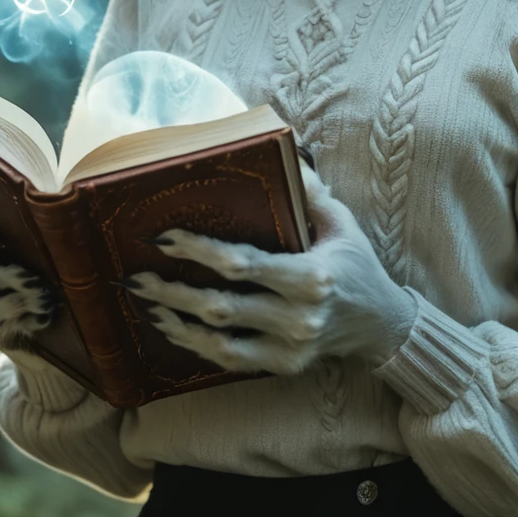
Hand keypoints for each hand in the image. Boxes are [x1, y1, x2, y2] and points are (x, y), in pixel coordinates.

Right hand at [0, 223, 55, 353]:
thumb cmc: (37, 254)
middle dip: (4, 277)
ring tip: (46, 295)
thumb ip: (32, 217)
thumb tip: (60, 193)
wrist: (50, 311)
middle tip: (31, 275)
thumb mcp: (33, 235)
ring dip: (18, 301)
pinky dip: (28, 320)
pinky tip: (46, 315)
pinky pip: (2, 332)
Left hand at [125, 165, 415, 377]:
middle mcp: (300, 317)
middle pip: (220, 306)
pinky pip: (229, 360)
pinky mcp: (283, 366)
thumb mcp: (341, 222)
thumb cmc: (355, 265)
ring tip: (146, 301)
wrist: (381, 324)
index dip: (198, 251)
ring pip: (218, 340)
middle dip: (173, 290)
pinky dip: (195, 344)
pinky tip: (172, 326)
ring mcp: (290, 346)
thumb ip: (311, 191)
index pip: (242, 265)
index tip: (164, 238)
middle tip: (136, 276)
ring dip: (176, 321)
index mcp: (312, 277)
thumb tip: (287, 151)